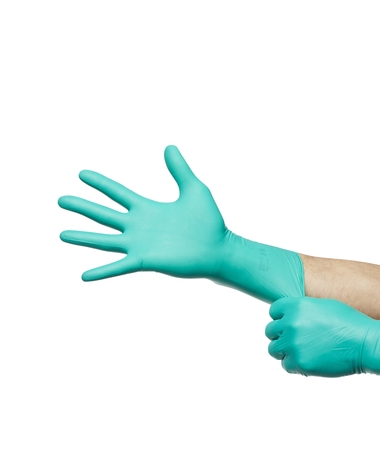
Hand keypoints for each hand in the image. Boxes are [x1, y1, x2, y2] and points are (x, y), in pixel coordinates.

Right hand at [59, 146, 227, 280]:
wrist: (219, 248)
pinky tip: (84, 276)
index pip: (118, 193)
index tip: (82, 174)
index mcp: (148, 209)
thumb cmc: (209, 222)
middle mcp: (139, 227)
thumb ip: (180, 169)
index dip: (101, 183)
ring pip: (105, 240)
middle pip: (104, 214)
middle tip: (61, 199)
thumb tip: (170, 146)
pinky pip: (119, 266)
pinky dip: (102, 271)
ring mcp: (140, 245)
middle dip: (83, 207)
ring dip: (84, 238)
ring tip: (62, 234)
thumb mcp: (194, 189)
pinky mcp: (146, 261)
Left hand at [266, 297, 372, 376]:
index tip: (288, 324)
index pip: (273, 311)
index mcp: (296, 306)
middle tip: (295, 341)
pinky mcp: (299, 362)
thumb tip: (290, 316)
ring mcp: (293, 343)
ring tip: (302, 352)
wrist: (363, 342)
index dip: (281, 318)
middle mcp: (291, 323)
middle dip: (281, 336)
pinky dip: (295, 365)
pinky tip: (310, 361)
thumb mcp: (323, 305)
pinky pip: (286, 365)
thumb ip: (303, 310)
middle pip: (270, 331)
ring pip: (274, 349)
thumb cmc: (349, 323)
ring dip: (285, 351)